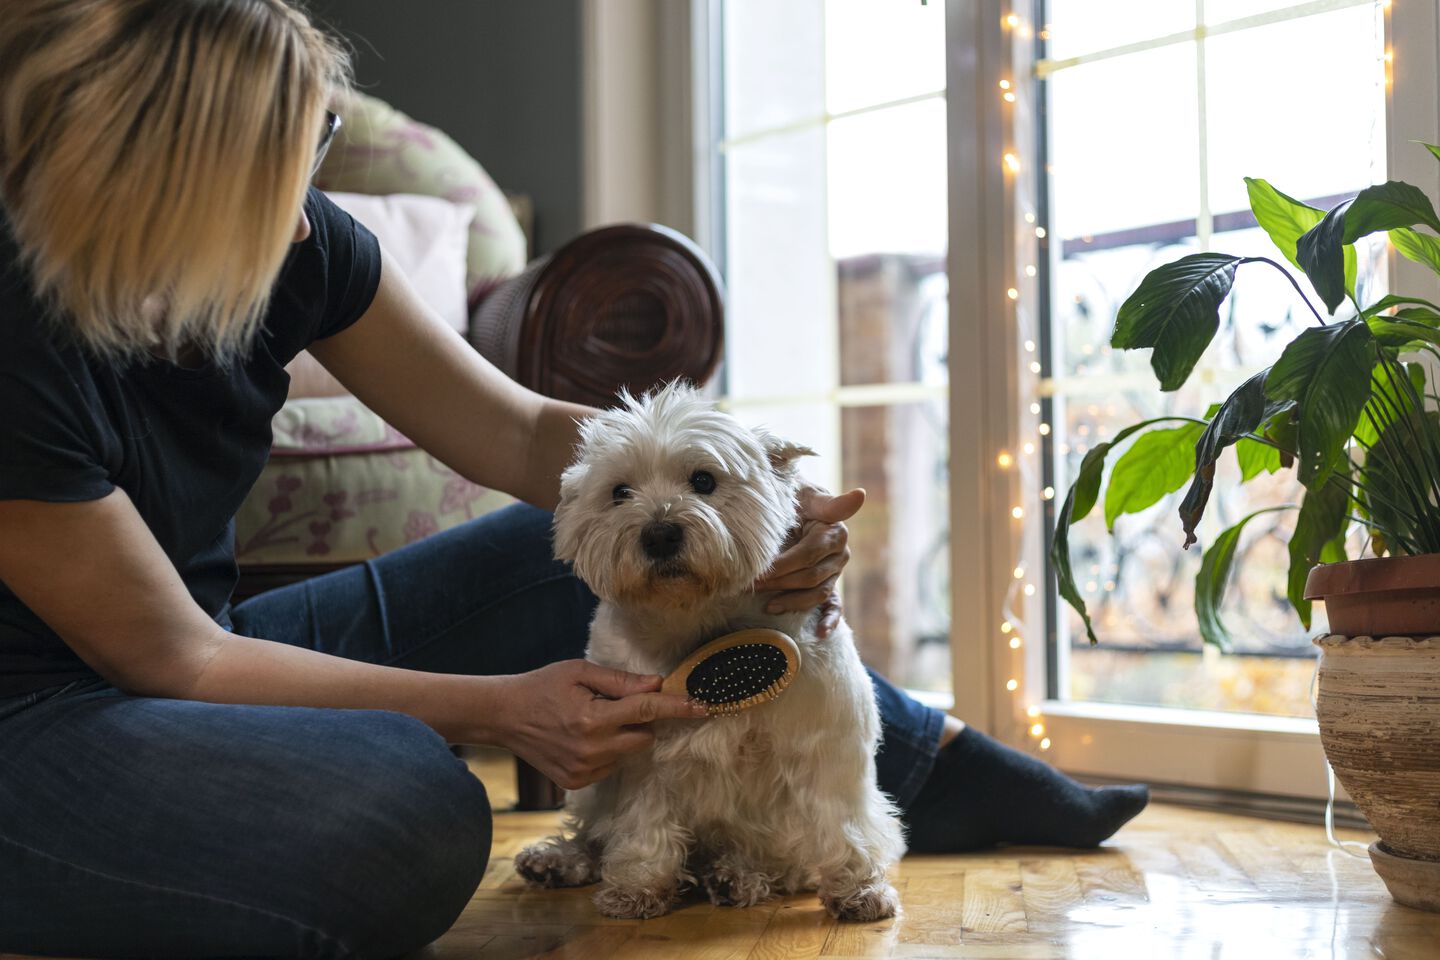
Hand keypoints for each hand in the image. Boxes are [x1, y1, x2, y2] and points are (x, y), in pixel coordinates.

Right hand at [494, 660, 707, 789]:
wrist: (503, 716)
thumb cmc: (542, 686)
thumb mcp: (579, 671)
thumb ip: (620, 681)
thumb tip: (657, 684)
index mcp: (592, 719)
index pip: (647, 711)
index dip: (677, 707)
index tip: (704, 707)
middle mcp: (591, 750)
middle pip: (644, 737)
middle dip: (640, 720)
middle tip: (612, 704)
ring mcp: (584, 771)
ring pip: (629, 753)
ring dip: (622, 736)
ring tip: (590, 720)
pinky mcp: (578, 783)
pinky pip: (612, 766)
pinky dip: (607, 751)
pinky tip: (582, 738)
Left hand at [754, 486, 863, 637]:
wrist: (791, 506)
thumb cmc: (795, 498)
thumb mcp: (806, 495)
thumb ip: (831, 502)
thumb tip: (861, 494)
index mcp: (835, 533)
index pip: (808, 554)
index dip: (784, 565)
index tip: (761, 571)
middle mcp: (839, 555)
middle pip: (809, 577)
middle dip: (779, 583)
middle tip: (752, 585)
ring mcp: (835, 573)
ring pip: (816, 594)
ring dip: (792, 602)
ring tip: (768, 605)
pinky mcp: (829, 586)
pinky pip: (833, 607)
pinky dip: (829, 621)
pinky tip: (821, 633)